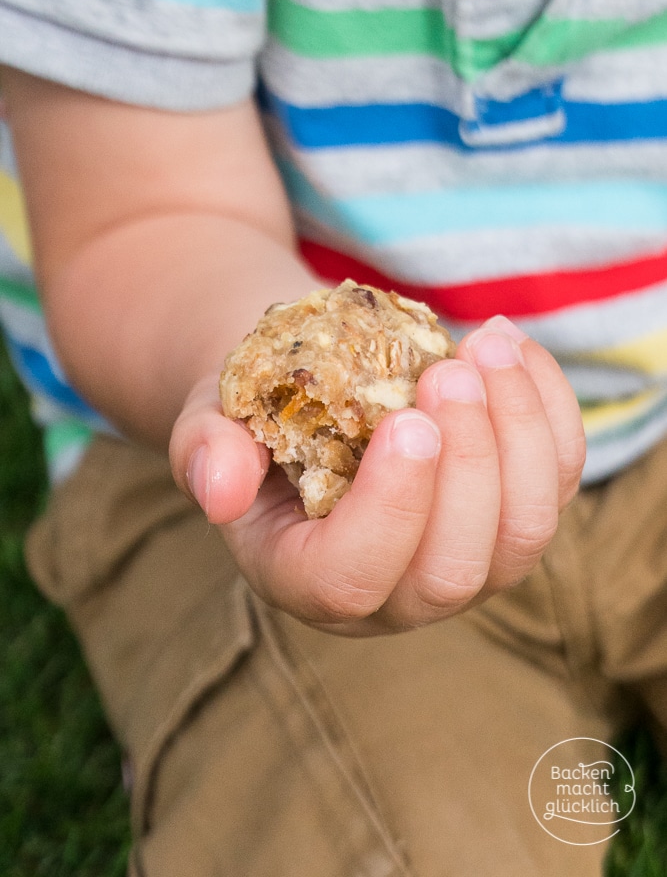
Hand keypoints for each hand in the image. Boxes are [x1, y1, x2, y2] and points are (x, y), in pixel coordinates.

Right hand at [169, 315, 584, 635]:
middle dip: (468, 465)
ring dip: (520, 433)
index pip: (353, 580)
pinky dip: (552, 409)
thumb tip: (219, 487)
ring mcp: (465, 559)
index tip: (405, 421)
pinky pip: (559, 480)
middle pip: (455, 569)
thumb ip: (206, 453)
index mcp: (307, 579)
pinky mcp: (511, 514)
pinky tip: (513, 346)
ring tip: (486, 344)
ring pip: (525, 534)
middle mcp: (394, 592)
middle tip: (450, 373)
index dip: (390, 510)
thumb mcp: (210, 420)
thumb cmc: (256, 408)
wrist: (307, 389)